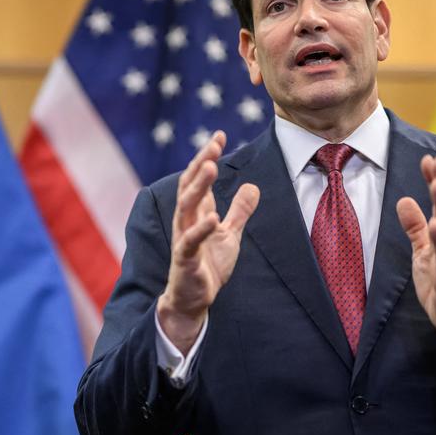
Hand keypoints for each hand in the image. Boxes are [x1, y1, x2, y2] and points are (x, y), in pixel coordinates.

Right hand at [157, 131, 259, 352]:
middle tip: (213, 143)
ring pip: (186, 206)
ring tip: (210, 166)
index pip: (198, 178)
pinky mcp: (185, 259)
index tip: (219, 135)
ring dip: (198, 186)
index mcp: (196, 212)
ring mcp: (184, 238)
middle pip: (190, 185)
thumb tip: (252, 186)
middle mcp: (186, 220)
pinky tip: (213, 218)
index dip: (207, 156)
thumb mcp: (230, 235)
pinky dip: (201, 229)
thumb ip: (239, 211)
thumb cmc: (208, 266)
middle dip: (201, 162)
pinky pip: (190, 241)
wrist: (193, 300)